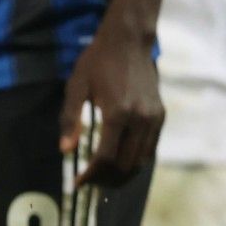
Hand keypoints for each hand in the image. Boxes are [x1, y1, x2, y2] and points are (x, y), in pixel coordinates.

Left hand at [59, 23, 162, 186]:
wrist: (129, 41)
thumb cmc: (97, 62)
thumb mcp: (76, 86)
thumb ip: (70, 119)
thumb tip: (65, 151)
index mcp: (117, 113)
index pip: (105, 157)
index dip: (91, 175)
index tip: (77, 183)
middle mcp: (140, 120)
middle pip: (124, 165)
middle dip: (105, 179)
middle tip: (89, 182)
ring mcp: (154, 119)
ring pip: (140, 162)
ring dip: (121, 175)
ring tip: (103, 178)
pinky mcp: (161, 117)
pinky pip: (150, 150)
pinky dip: (135, 162)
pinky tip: (120, 162)